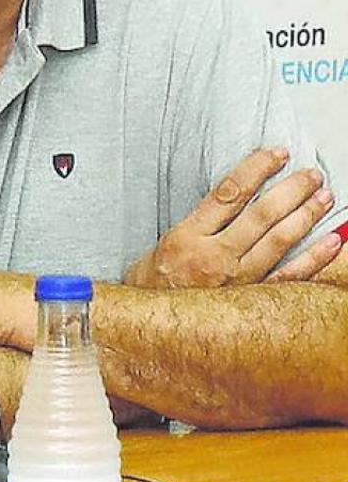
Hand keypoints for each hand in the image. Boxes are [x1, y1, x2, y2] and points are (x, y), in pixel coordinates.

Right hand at [126, 148, 337, 288]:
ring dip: (307, 215)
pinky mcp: (251, 300)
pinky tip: (332, 242)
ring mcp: (236, 280)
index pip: (229, 193)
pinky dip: (315, 259)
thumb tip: (235, 196)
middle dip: (291, 189)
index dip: (256, 168)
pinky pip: (290, 277)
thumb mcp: (164, 243)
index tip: (278, 153)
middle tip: (312, 174)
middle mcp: (213, 257)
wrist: (151, 327)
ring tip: (324, 197)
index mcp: (187, 237)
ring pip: (279, 240)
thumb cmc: (154, 284)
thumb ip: (199, 222)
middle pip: (260, 214)